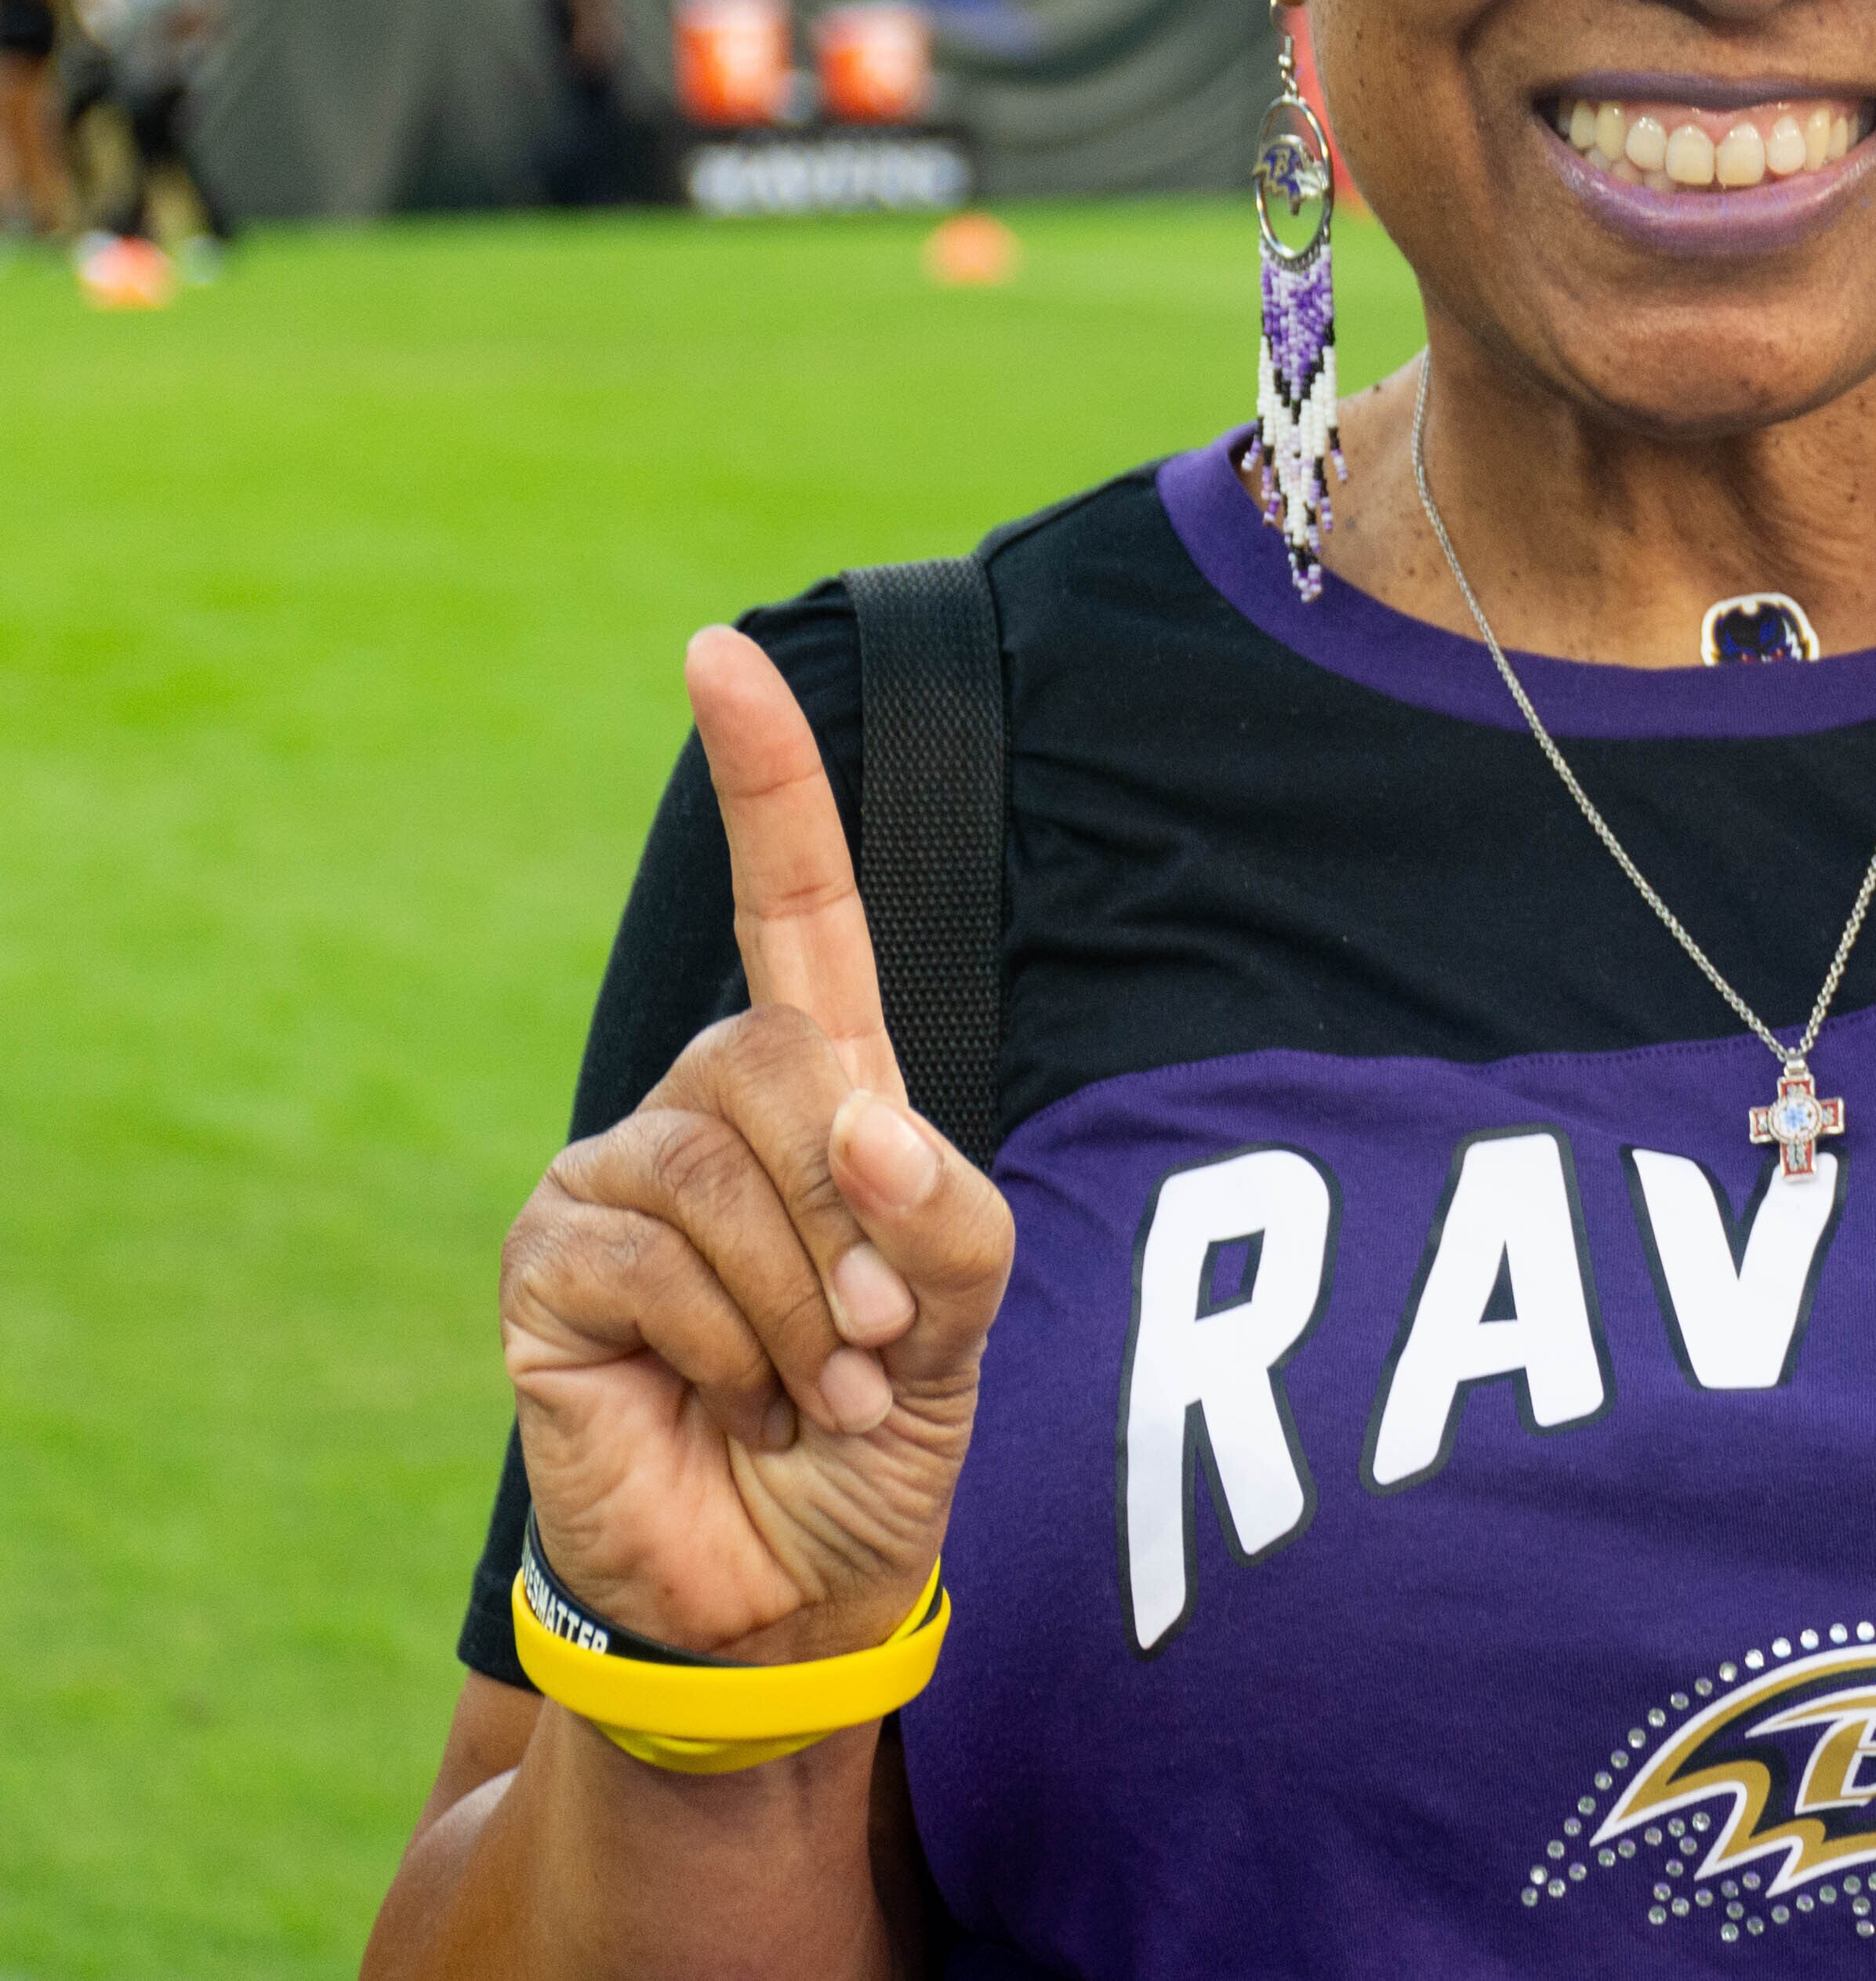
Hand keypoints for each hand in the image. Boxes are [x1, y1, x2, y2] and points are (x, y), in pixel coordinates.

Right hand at [498, 628, 1013, 1663]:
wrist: (806, 1575)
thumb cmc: (889, 1420)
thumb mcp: (969, 1306)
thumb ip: (941, 1204)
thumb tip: (855, 1114)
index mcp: (819, 1080)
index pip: (786, 897)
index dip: (761, 777)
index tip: (716, 652)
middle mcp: (706, 1104)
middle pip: (782, 1056)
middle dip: (857, 1213)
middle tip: (877, 1339)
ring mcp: (616, 1173)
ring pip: (724, 1173)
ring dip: (804, 1305)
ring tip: (812, 1385)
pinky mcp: (552, 1262)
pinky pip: (655, 1257)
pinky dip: (731, 1343)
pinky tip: (733, 1400)